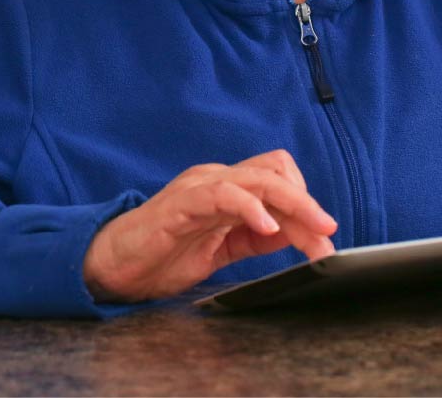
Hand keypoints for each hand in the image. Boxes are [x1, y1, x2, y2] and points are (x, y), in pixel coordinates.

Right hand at [82, 149, 337, 302]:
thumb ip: (255, 238)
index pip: (279, 183)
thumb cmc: (164, 255)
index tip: (326, 242)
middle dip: (308, 204)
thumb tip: (295, 232)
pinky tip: (267, 227)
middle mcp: (217, 180)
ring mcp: (200, 187)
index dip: (307, 209)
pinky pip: (223, 193)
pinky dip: (251, 206)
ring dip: (293, 204)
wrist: (112, 267)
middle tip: (329, 236)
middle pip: (276, 173)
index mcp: (228, 189)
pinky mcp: (182, 203)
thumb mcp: (223, 249)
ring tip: (313, 232)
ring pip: (258, 178)